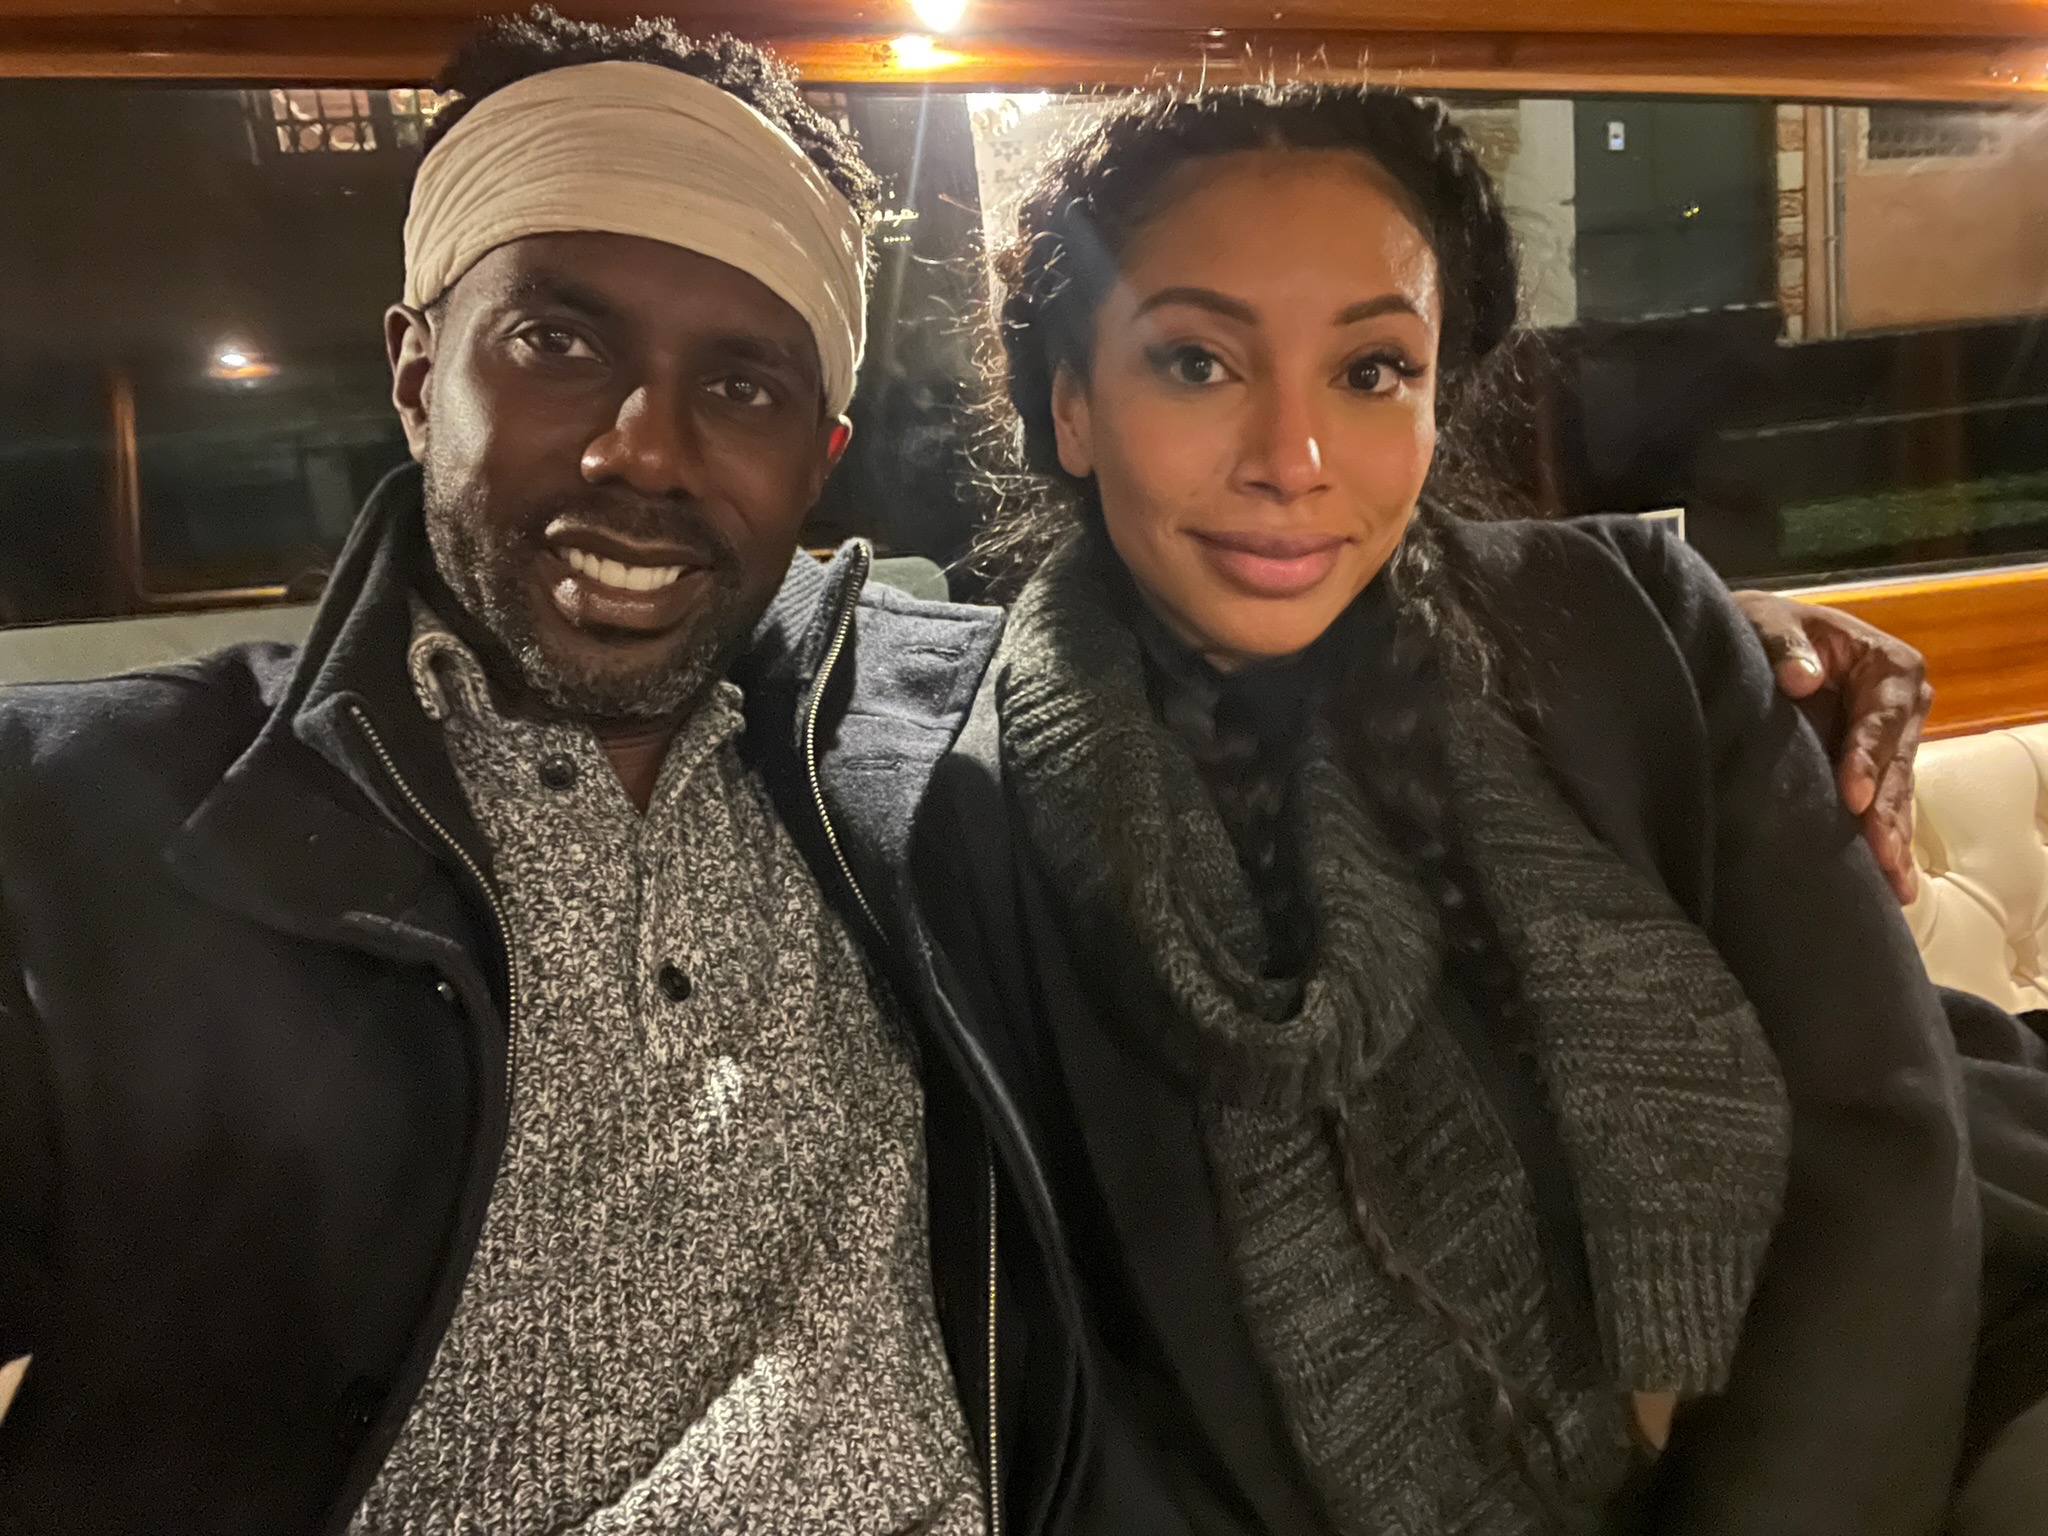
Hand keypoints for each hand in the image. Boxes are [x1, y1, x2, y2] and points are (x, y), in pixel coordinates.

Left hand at [1730, 590, 1932, 903]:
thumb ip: (1784, 645)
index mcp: (1889, 666)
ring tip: (1894, 885)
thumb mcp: (1768, 621)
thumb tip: (1801, 678)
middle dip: (1887, 815)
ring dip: (1891, 840)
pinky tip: (1889, 885)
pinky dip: (1882, 842)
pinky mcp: (1869, 769)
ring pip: (1893, 795)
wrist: (1753, 637)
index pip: (1884, 718)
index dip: (1869, 757)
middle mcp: (1901, 706)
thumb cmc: (1764, 625)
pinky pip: (1880, 807)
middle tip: (1882, 859)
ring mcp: (1889, 742)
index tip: (1853, 795)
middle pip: (1895, 766)